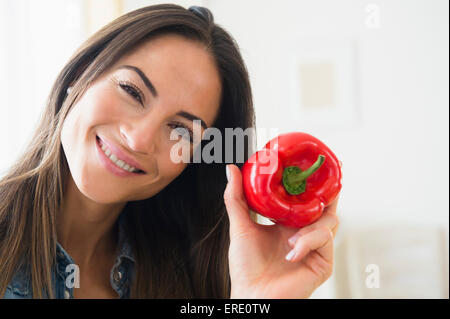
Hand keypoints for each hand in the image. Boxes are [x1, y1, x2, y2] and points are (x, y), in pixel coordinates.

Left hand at [224, 164, 339, 298]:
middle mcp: (304, 233)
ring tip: (291, 234)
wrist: (252, 296)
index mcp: (288, 224)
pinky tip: (292, 250)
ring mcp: (315, 247)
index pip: (305, 200)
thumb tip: (232, 169)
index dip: (311, 184)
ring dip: (312, 222)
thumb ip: (236, 198)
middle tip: (326, 177)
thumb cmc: (247, 267)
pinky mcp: (323, 262)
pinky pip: (324, 240)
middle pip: (325, 207)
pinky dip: (308, 241)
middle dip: (328, 192)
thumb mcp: (241, 227)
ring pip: (329, 221)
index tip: (312, 164)